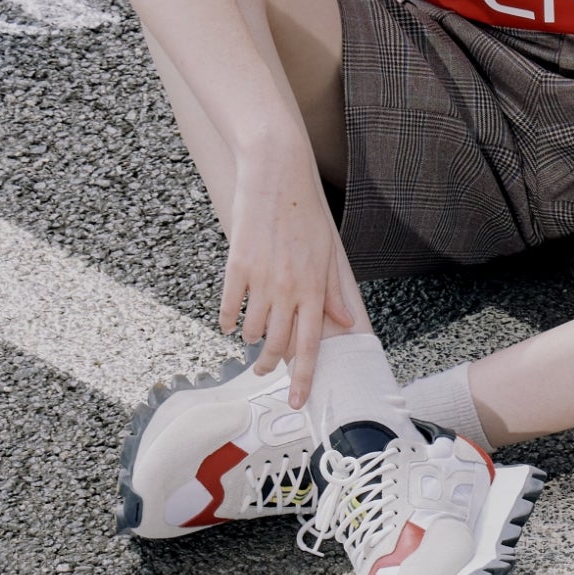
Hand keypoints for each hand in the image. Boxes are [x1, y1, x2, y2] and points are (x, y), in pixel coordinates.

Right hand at [219, 133, 357, 408]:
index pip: (309, 345)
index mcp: (315, 287)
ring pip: (253, 330)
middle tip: (265, 371)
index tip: (297, 401)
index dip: (302, 378)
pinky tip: (231, 324)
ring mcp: (261, 278)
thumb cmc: (306, 210)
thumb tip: (344, 322)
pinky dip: (229, 321)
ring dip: (253, 341)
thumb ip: (333, 291)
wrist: (276, 173)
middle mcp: (289, 288)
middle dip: (270, 365)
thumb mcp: (328, 251)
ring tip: (254, 338)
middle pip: (277, 345)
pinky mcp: (237, 265)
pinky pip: (230, 307)